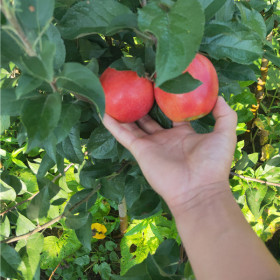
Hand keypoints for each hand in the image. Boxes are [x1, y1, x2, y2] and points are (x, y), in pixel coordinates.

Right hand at [103, 97, 236, 212]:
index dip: (166, 100)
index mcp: (183, 133)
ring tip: (114, 95)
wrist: (199, 189)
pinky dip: (112, 124)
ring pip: (133, 125)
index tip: (159, 84)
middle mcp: (165, 138)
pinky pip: (123, 135)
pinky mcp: (140, 151)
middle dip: (142, 104)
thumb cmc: (212, 163)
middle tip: (135, 86)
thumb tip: (219, 96)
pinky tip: (103, 111)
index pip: (172, 113)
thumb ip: (225, 114)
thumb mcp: (225, 133)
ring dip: (124, 112)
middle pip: (149, 118)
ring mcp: (151, 145)